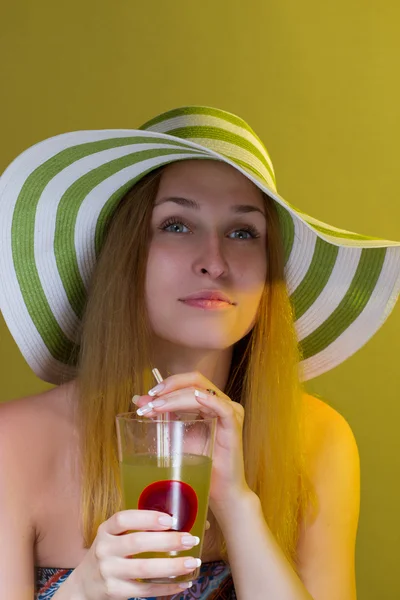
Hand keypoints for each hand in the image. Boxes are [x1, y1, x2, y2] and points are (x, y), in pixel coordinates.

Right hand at [71, 509, 200, 599]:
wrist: (83, 585)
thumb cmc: (107, 554)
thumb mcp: (111, 537)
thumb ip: (133, 529)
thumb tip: (173, 522)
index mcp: (105, 531)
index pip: (123, 519)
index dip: (147, 517)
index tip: (169, 519)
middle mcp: (104, 549)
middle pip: (137, 543)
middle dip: (168, 541)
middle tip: (190, 539)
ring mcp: (109, 572)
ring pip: (144, 569)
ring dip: (172, 566)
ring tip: (192, 562)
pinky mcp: (115, 591)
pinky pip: (146, 590)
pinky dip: (167, 586)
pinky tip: (183, 583)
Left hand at [134, 371, 250, 508]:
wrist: (220, 490)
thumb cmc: (202, 465)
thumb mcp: (176, 436)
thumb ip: (161, 416)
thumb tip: (138, 400)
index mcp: (209, 402)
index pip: (186, 383)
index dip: (165, 386)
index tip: (144, 399)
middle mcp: (221, 402)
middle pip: (194, 380)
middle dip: (168, 388)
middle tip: (149, 401)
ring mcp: (230, 411)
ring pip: (200, 392)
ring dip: (175, 397)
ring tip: (157, 407)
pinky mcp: (233, 424)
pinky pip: (221, 406)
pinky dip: (207, 400)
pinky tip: (194, 399)